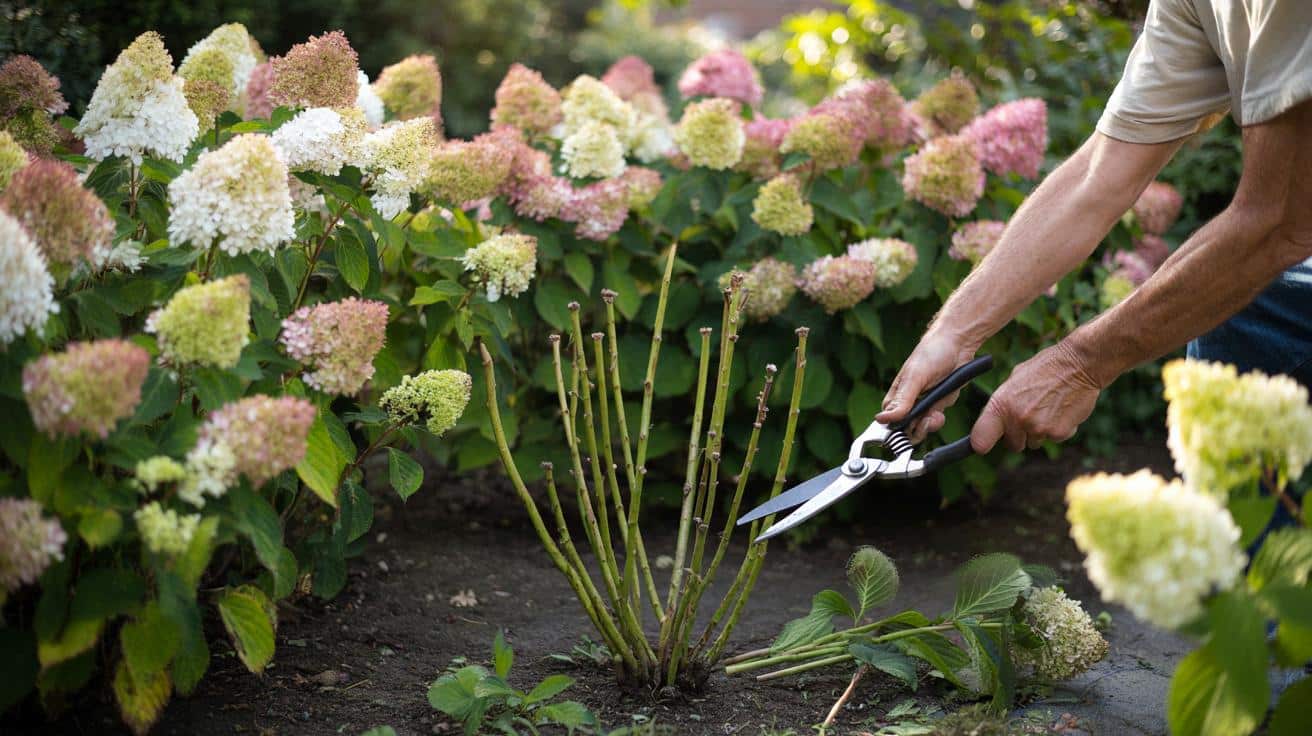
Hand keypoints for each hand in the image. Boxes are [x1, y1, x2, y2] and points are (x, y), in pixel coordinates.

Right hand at [876, 330, 979, 441]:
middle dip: (916, 430)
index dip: (897, 428)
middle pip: (906, 429)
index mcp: (896, 395)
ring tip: (935, 416)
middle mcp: (908, 402)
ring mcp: (924, 404)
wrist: (958, 344)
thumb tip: (881, 419)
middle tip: (926, 421)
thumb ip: (901, 401)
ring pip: (921, 428)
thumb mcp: (915, 378)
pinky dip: (938, 421)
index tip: (907, 427)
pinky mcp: (939, 404)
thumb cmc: (931, 353)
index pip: (890, 421)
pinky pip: (935, 421)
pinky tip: (940, 413)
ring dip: (928, 426)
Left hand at [970, 340, 1101, 452]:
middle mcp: (1017, 419)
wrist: (1079, 365)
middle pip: (1013, 444)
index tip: (982, 446)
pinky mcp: (1059, 433)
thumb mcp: (1015, 380)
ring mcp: (1038, 428)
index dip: (982, 443)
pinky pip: (1055, 438)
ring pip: (1035, 442)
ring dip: (1040, 431)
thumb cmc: (1045, 368)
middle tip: (1030, 416)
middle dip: (1020, 436)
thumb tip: (996, 422)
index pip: (980, 437)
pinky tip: (1063, 409)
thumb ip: (1004, 403)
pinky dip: (1059, 429)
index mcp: (1001, 404)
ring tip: (1049, 407)